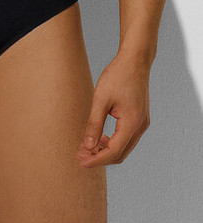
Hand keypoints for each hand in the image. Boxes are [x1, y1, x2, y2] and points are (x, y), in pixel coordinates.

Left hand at [76, 49, 150, 166]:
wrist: (135, 60)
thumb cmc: (117, 76)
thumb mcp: (101, 98)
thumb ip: (94, 123)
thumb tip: (88, 146)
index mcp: (132, 123)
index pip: (113, 151)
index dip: (96, 159)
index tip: (80, 162)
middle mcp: (140, 126)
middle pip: (120, 154)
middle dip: (100, 157)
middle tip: (80, 155)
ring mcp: (142, 123)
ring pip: (124, 147)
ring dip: (106, 150)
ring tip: (87, 147)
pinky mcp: (140, 118)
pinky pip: (127, 138)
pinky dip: (113, 142)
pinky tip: (100, 137)